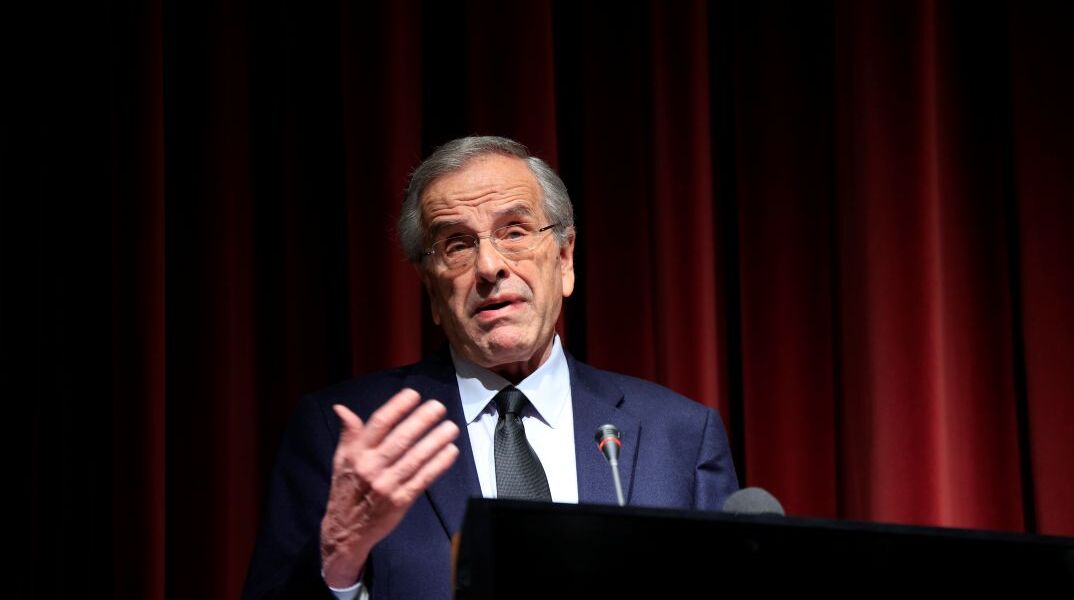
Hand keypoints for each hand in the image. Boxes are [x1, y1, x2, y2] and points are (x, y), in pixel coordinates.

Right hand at [320, 388, 459, 587]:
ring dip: (436, 441)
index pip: (378, 424)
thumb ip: (348, 434)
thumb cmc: (346, 489)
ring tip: (451, 426)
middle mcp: (372, 467)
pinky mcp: (401, 501)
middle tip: (438, 407)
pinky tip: (450, 451)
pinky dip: (438, 464)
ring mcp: (387, 485)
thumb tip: (341, 408)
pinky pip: (423, 479)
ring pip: (415, 458)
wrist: (346, 531)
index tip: (413, 395)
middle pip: (401, 439)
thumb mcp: (340, 460)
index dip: (397, 407)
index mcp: (357, 454)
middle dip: (422, 420)